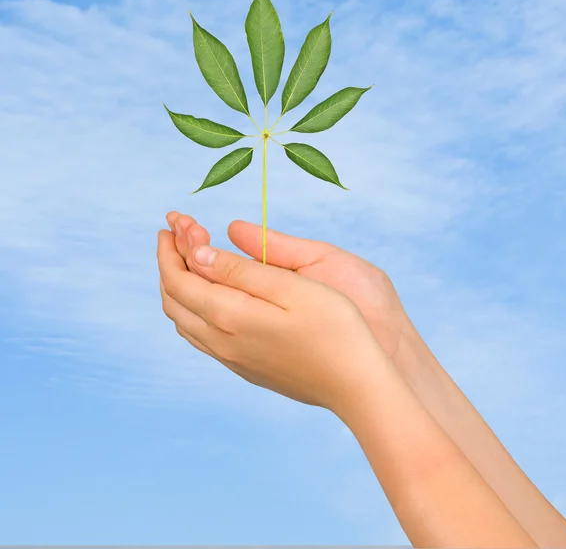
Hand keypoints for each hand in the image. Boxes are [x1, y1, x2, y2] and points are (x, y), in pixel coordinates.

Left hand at [166, 212, 423, 364]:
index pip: (179, 279)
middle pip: (174, 299)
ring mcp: (231, 359)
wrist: (356, 385)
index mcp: (229, 316)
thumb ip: (240, 271)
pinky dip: (193, 308)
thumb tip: (197, 255)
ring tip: (188, 260)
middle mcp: (220, 341)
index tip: (172, 222)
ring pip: (184, 320)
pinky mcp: (244, 368)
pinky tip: (209, 297)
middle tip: (175, 234)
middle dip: (169, 263)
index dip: (171, 248)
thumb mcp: (290, 288)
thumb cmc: (334, 329)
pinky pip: (200, 337)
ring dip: (178, 286)